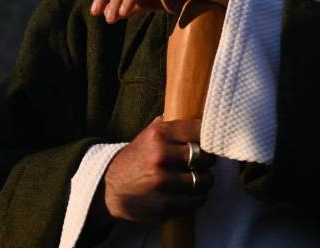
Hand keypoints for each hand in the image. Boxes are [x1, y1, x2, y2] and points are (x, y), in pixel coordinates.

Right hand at [101, 117, 215, 222]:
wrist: (109, 188)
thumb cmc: (135, 159)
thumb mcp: (148, 135)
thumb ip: (170, 125)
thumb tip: (199, 114)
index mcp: (159, 135)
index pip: (199, 130)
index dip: (209, 137)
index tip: (210, 141)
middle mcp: (161, 156)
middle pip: (206, 156)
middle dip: (207, 160)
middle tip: (201, 162)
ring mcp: (163, 182)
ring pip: (204, 180)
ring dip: (203, 180)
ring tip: (196, 178)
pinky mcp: (165, 205)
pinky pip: (197, 200)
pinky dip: (196, 197)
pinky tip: (188, 193)